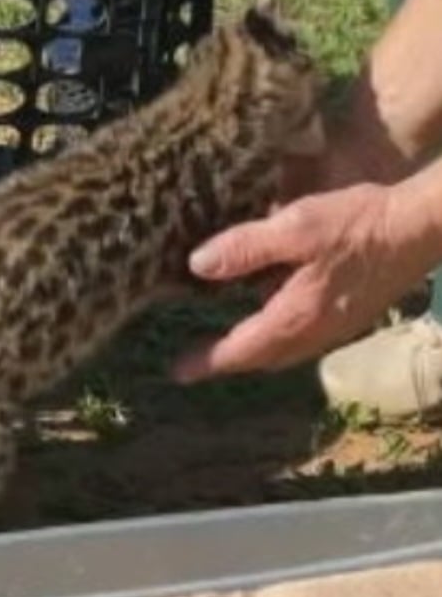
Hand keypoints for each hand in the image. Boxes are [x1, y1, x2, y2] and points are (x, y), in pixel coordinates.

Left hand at [173, 182, 437, 381]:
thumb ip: (245, 248)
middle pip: (262, 358)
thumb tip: (197, 266)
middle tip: (196, 361)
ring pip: (285, 350)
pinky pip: (305, 337)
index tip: (178, 372)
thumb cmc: (359, 224)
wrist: (426, 226)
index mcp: (295, 316)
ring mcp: (338, 327)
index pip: (241, 349)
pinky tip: (272, 309)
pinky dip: (279, 334)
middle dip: (228, 360)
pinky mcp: (352, 315)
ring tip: (228, 340)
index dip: (207, 361)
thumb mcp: (295, 227)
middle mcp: (316, 332)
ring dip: (255, 350)